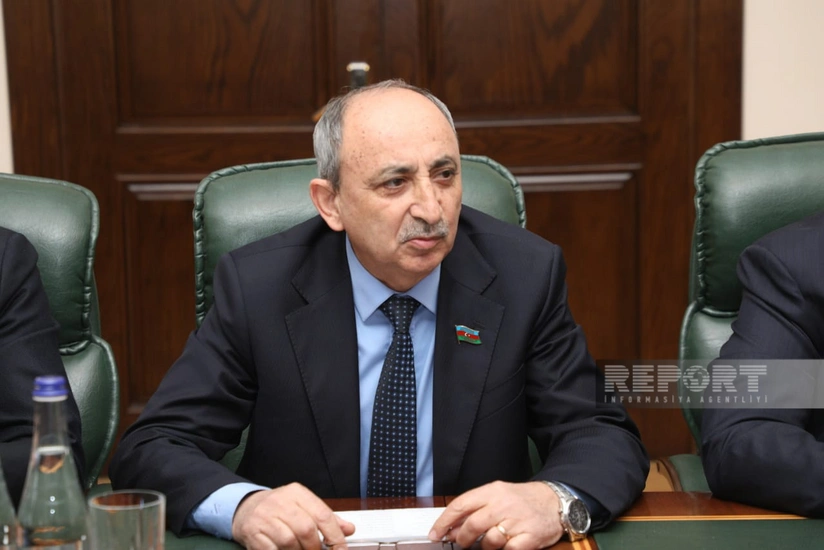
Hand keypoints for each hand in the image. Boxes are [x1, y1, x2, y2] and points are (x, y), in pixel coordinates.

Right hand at [231, 482, 354, 549]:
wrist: (246, 508)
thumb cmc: (279, 509)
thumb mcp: (303, 506)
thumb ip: (326, 517)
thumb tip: (348, 529)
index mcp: (297, 493)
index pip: (323, 514)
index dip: (335, 535)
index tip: (340, 548)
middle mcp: (280, 502)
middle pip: (306, 529)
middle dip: (315, 547)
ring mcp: (264, 517)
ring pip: (289, 541)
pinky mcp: (252, 532)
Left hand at [428, 481, 563, 548]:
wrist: (555, 501)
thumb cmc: (522, 500)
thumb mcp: (497, 496)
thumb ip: (475, 510)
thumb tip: (451, 530)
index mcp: (493, 491)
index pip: (461, 505)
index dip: (444, 521)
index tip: (435, 534)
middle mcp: (504, 504)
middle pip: (472, 524)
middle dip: (462, 538)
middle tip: (461, 543)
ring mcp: (518, 521)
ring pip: (489, 540)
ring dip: (484, 546)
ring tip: (488, 543)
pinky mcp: (530, 537)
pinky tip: (505, 546)